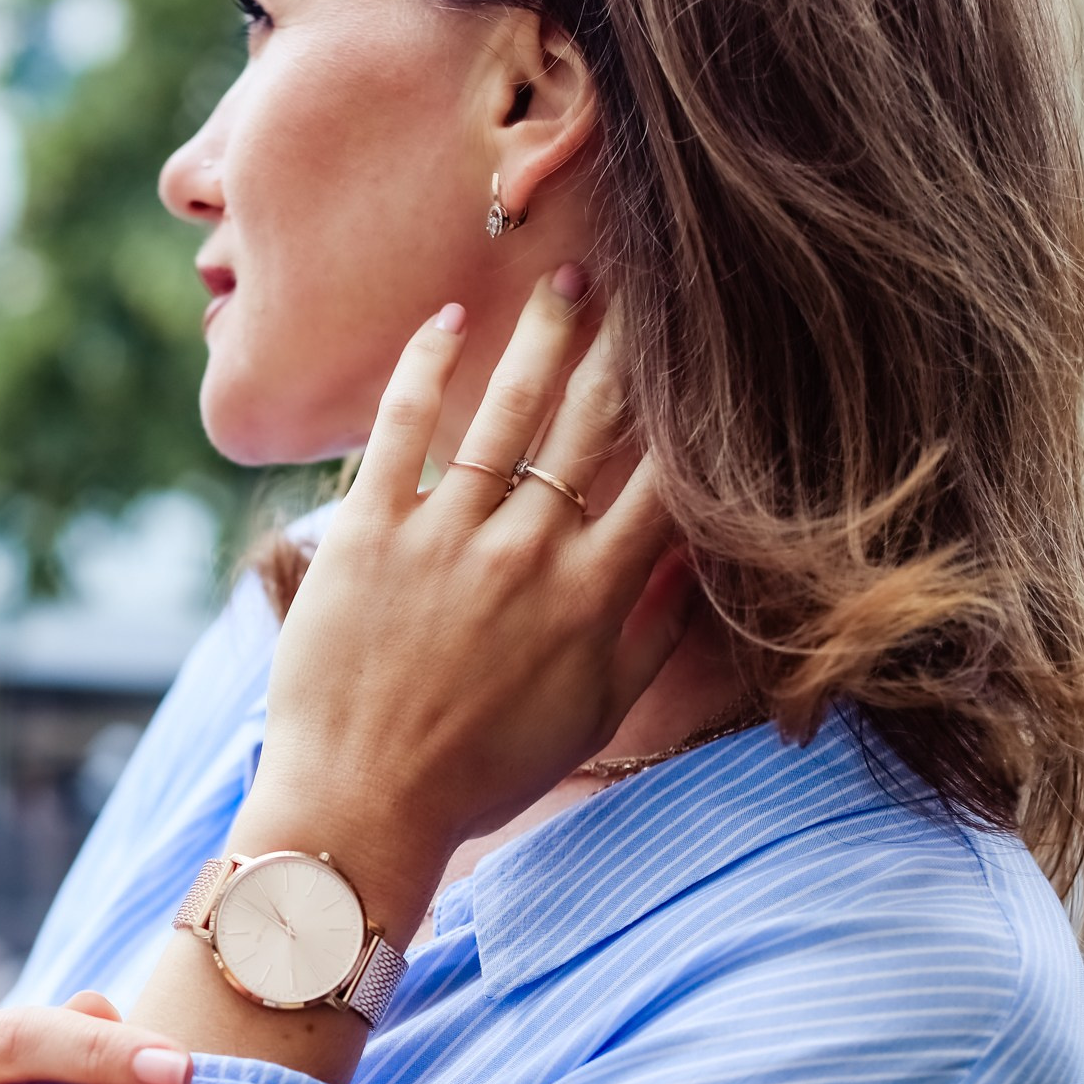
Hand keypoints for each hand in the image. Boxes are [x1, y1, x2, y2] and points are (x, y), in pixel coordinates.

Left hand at [244, 269, 696, 934]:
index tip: (722, 357)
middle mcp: (528, 552)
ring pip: (507, 408)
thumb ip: (654, 633)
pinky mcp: (366, 532)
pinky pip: (400, 428)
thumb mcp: (593, 716)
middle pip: (594, 422)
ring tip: (570, 276)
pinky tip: (446, 319)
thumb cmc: (481, 772)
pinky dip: (424, 366)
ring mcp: (445, 536)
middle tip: (650, 279)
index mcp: (593, 596)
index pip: (669, 478)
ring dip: (544, 334)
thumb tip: (698, 556)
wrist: (362, 807)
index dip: (699, 411)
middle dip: (628, 344)